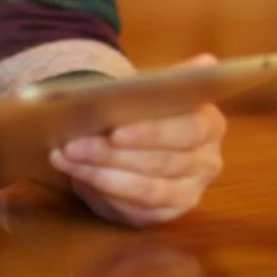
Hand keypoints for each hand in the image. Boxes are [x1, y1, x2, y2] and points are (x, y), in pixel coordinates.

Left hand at [49, 54, 228, 227]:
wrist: (135, 138)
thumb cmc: (144, 110)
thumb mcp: (155, 90)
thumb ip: (176, 80)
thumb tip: (207, 62)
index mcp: (210, 125)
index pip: (185, 131)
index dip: (150, 133)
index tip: (114, 131)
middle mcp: (207, 162)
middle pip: (161, 162)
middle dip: (112, 154)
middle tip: (73, 144)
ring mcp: (189, 192)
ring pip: (145, 188)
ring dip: (100, 173)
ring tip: (66, 156)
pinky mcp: (166, 214)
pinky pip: (135, 209)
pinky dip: (101, 191)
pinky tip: (76, 175)